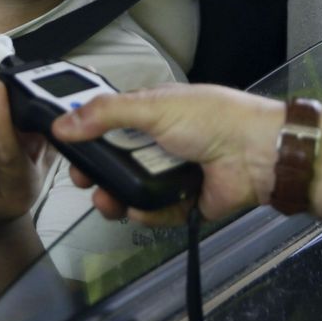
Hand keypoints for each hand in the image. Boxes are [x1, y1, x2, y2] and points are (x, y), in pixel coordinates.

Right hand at [51, 84, 282, 225]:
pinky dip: (146, 214)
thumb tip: (65, 123)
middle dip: (96, 173)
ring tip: (108, 200)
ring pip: (131, 191)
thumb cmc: (216, 118)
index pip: (108, 126)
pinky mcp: (183, 202)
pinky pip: (155, 213)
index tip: (68, 147)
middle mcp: (160, 144)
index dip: (86, 138)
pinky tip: (140, 209)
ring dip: (116, 198)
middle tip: (84, 179)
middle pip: (115, 163)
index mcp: (152, 114)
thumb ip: (106, 114)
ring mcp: (171, 173)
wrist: (256, 153)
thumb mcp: (154, 106)